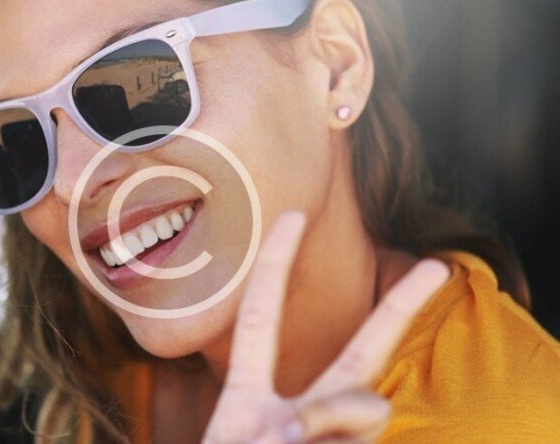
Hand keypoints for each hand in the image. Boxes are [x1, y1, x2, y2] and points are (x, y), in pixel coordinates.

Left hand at [202, 211, 449, 442]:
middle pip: (361, 355)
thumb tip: (294, 428)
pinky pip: (357, 433)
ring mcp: (332, 440)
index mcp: (247, 398)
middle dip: (400, 307)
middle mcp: (297, 416)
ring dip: (324, 414)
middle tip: (437, 266)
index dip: (275, 266)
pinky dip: (322, 438)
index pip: (262, 318)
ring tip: (281, 441)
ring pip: (367, 401)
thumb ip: (266, 429)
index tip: (294, 214)